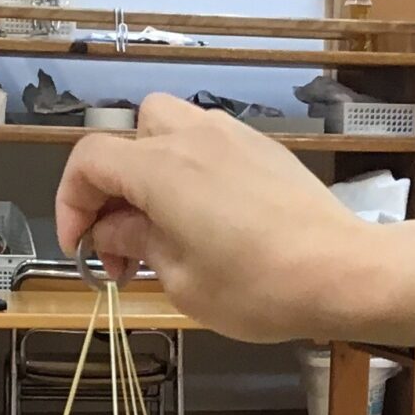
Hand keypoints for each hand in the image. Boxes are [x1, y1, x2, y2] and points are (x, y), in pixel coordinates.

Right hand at [55, 96, 383, 342]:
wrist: (343, 272)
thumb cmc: (262, 286)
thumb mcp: (182, 279)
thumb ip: (138, 243)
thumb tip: (114, 230)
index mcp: (161, 168)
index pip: (90, 160)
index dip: (72, 202)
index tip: (81, 246)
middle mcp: (193, 136)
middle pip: (128, 135)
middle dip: (112, 185)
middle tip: (121, 240)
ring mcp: (233, 136)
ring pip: (169, 129)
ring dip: (151, 169)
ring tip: (162, 223)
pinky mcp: (264, 149)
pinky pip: (210, 143)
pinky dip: (191, 170)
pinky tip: (205, 217)